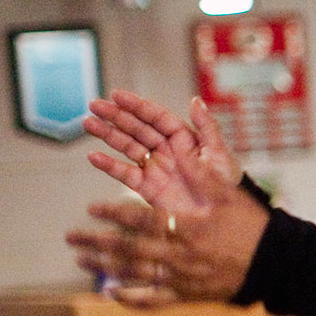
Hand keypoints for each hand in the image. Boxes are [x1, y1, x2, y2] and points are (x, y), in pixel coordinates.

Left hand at [67, 144, 269, 305]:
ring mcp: (181, 278)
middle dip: (96, 243)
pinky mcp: (187, 295)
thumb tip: (178, 145)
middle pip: (127, 250)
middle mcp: (179, 255)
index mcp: (186, 227)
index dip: (113, 213)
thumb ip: (199, 172)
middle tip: (71, 238)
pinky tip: (110, 293)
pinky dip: (130, 298)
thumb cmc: (252, 225)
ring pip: (134, 275)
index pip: (140, 219)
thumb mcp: (228, 193)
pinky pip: (153, 300)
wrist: (276, 263)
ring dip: (103, 267)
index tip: (92, 208)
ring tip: (81, 260)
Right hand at [84, 92, 240, 212]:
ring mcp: (155, 168)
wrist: (223, 219)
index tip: (116, 95)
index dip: (137, 106)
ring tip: (87, 123)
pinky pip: (124, 173)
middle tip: (94, 105)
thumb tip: (195, 99)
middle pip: (137, 128)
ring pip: (127, 146)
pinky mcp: (147, 187)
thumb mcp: (220, 155)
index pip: (156, 117)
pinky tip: (93, 156)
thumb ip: (207, 127)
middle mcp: (167, 150)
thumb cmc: (227, 186)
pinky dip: (109, 165)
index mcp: (184, 138)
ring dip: (107, 135)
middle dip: (115, 116)